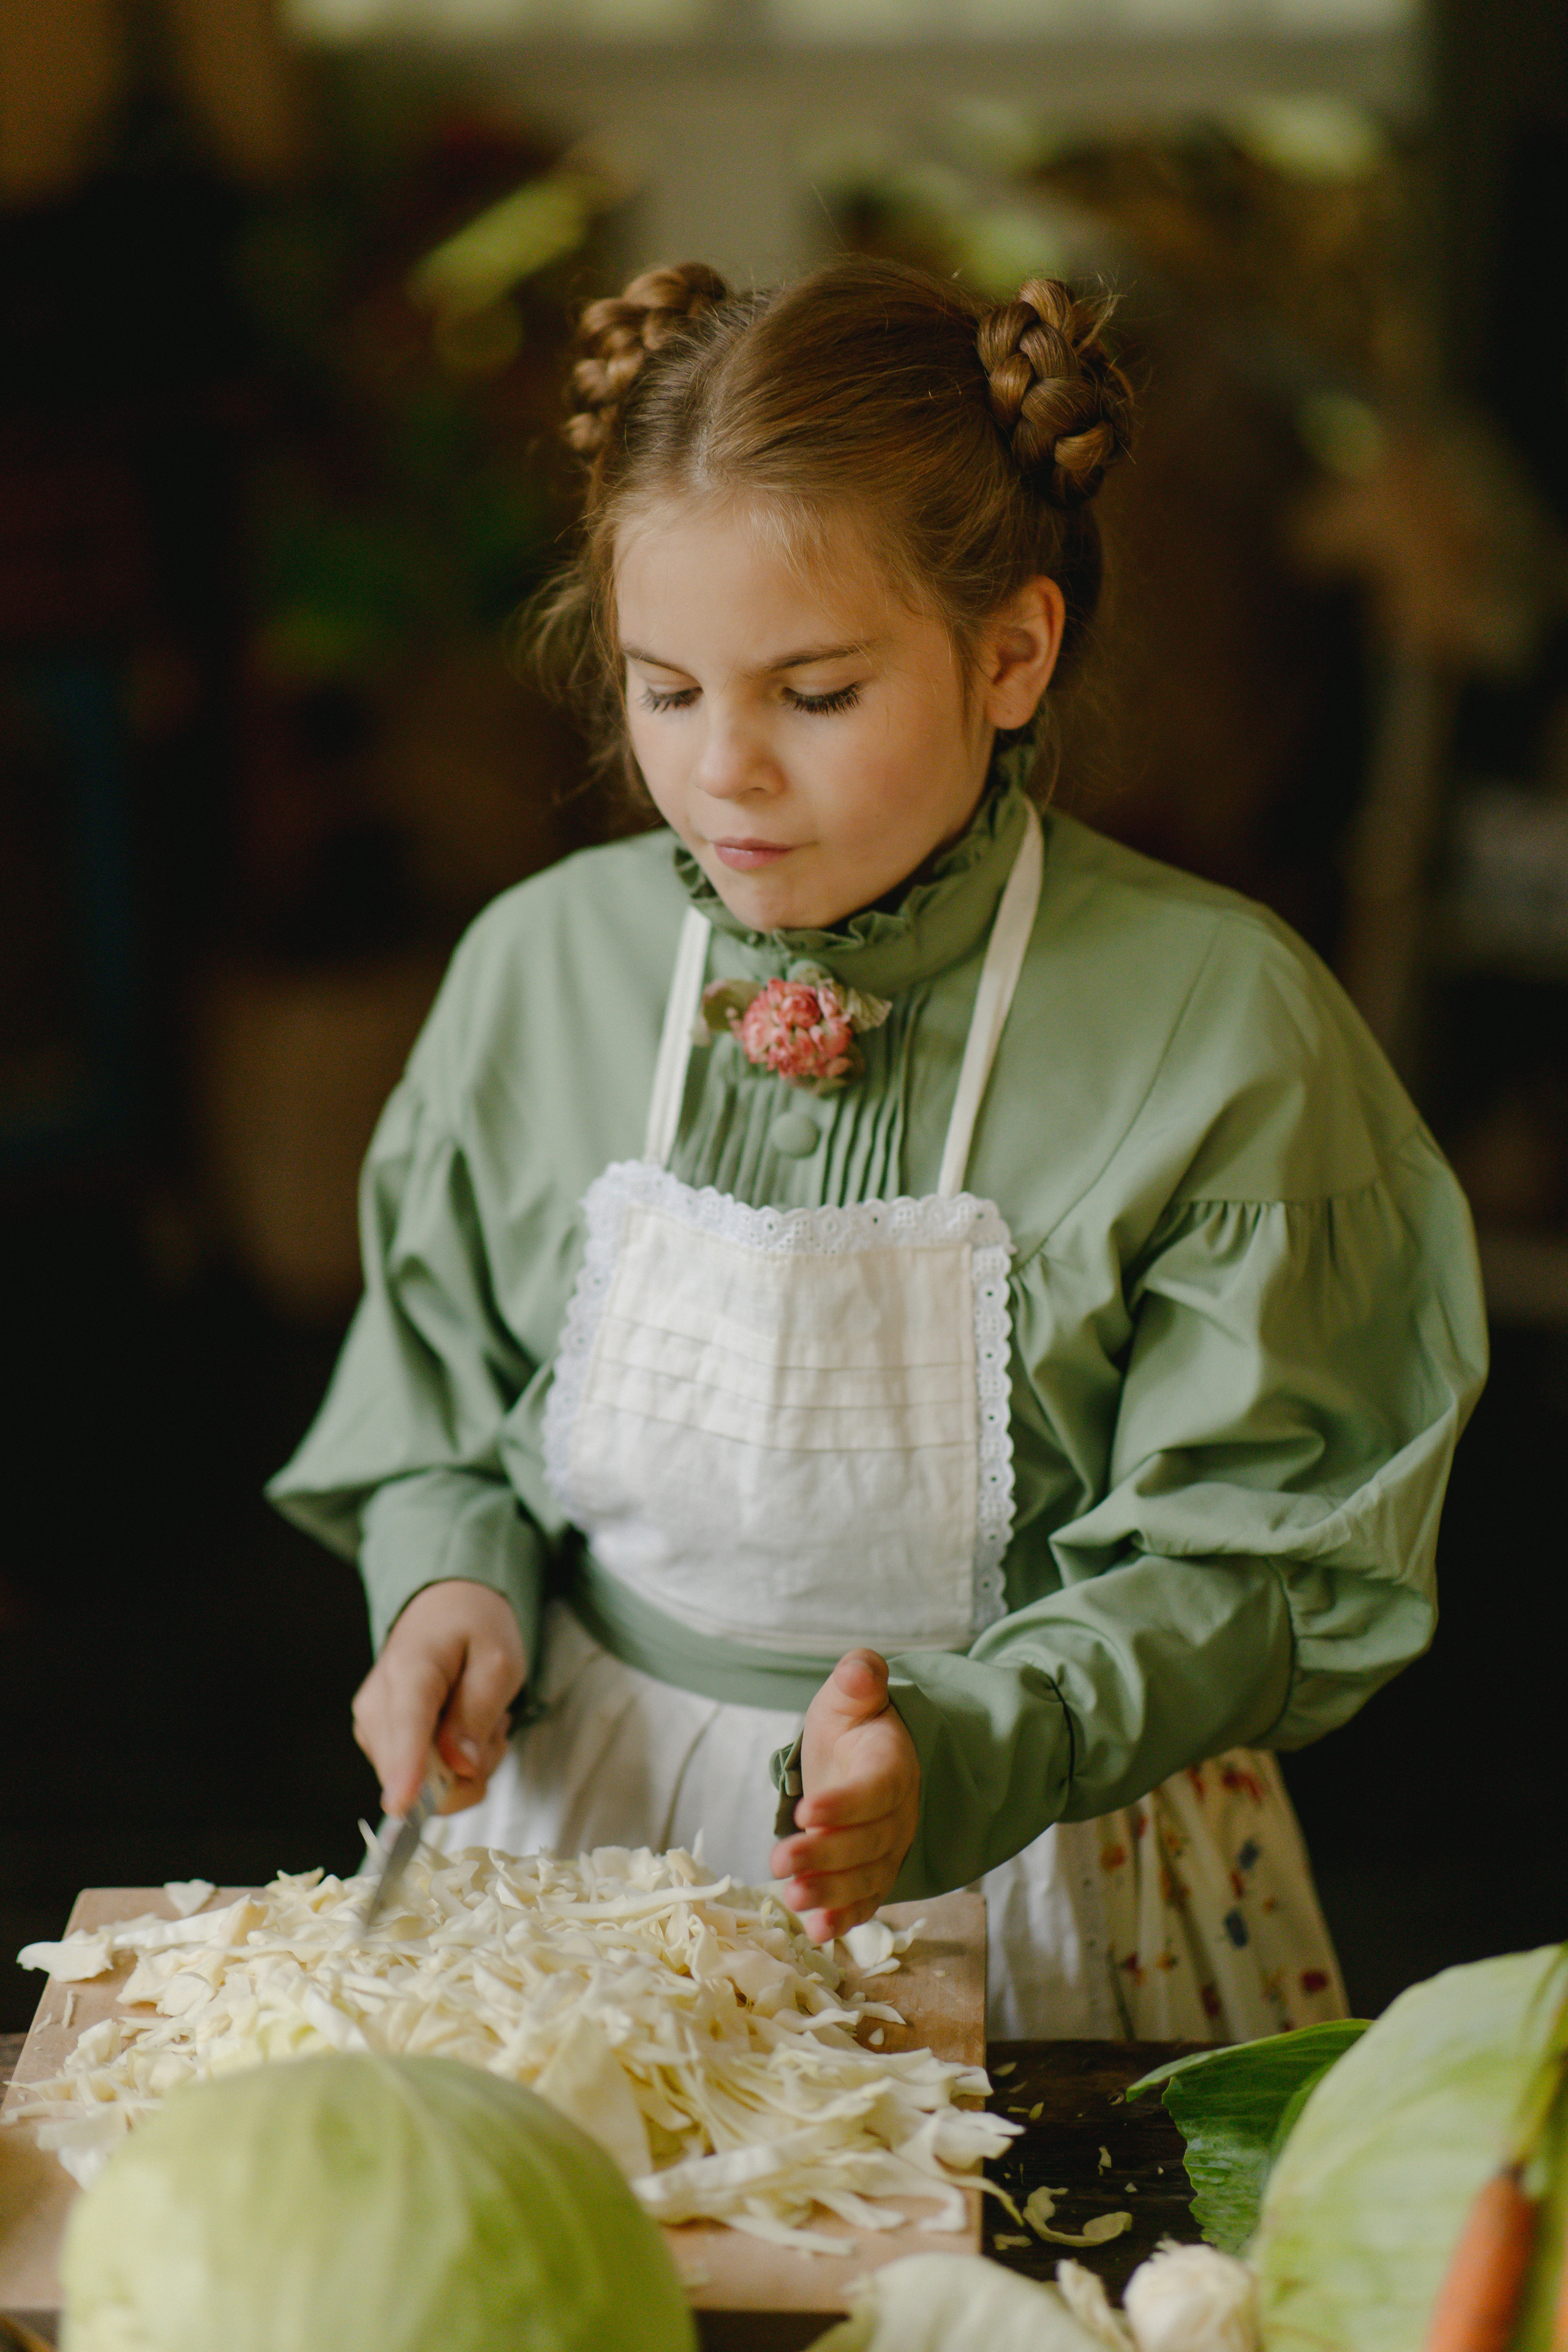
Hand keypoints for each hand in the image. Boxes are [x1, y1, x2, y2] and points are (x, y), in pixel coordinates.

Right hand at [351, 1580, 525, 1818]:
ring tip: (480, 1721)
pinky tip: (463, 1731)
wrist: (443, 1608)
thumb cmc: (473, 1627)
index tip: (402, 1806)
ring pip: (421, 1786)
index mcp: (409, 1670)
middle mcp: (377, 1705)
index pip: (406, 1726)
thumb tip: (460, 1767)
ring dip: (464, 1768)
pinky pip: (421, 1782)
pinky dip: (452, 1767)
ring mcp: (373, 1728)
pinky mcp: (380, 1744)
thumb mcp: (499, 1659)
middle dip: (467, 1770)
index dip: (406, 1770)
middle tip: (493, 1727)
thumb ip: (479, 1712)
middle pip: (413, 1774)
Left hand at [768, 1649, 919, 1943]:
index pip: (875, 1790)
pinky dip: (845, 1919)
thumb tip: (861, 1671)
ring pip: (868, 1878)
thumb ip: (857, 1679)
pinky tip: (818, 1932)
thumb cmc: (854, 1723)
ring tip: (792, 1900)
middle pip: (869, 1842)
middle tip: (781, 1862)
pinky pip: (866, 1901)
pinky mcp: (875, 1873)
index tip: (806, 1813)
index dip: (845, 1805)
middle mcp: (898, 1814)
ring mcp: (889, 1849)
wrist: (865, 1755)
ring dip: (831, 1894)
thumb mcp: (848, 1694)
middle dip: (826, 1857)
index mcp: (893, 1766)